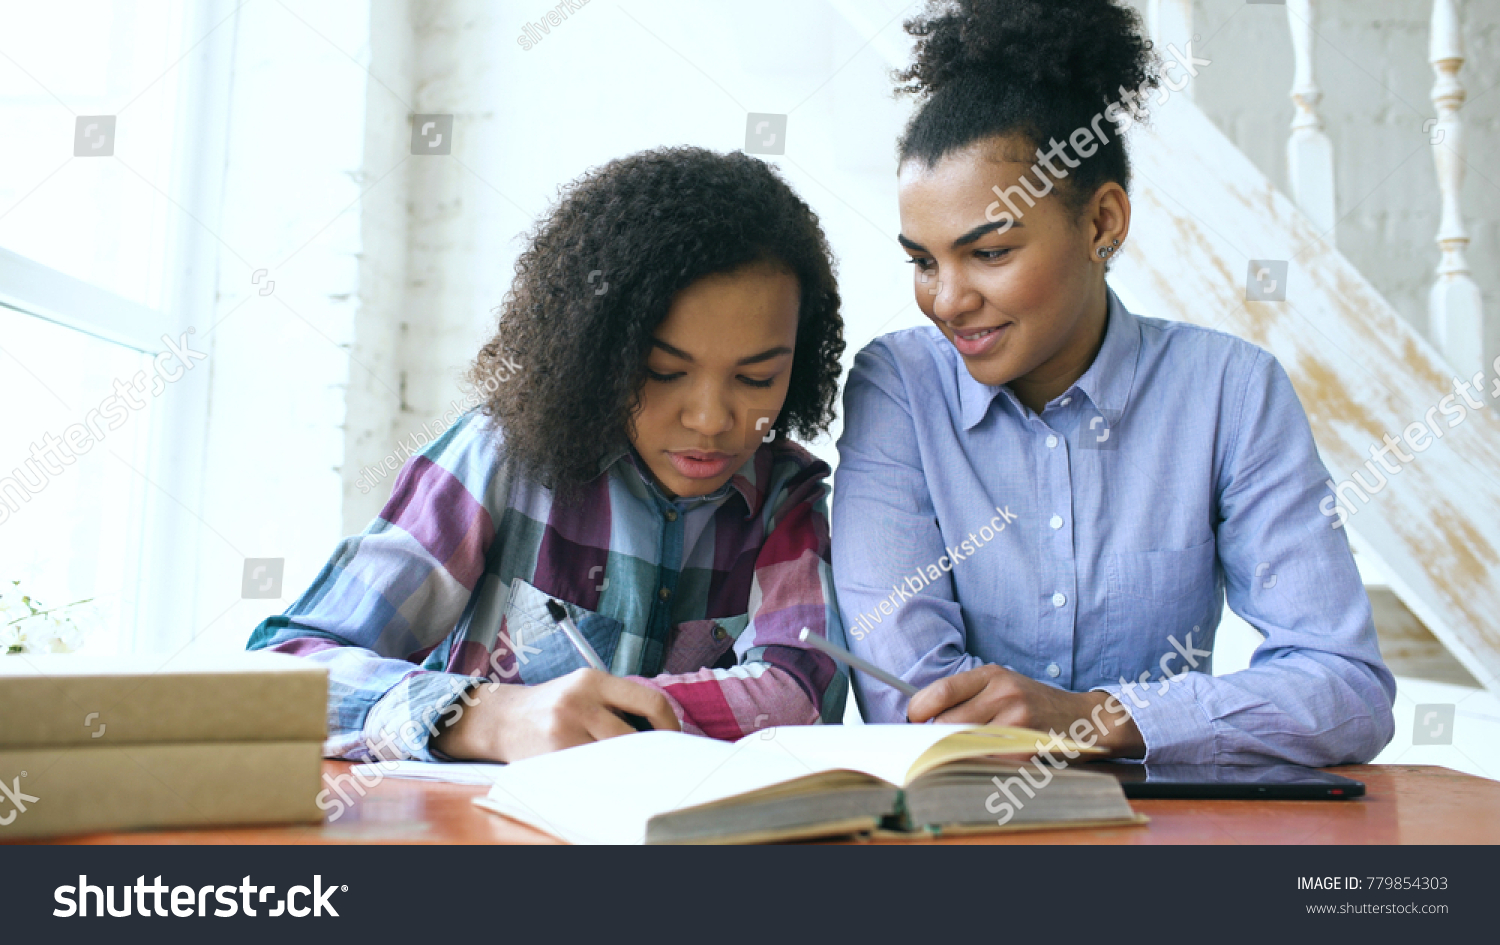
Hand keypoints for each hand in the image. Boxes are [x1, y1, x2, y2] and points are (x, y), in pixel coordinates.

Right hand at [432, 668, 680, 762]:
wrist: (503, 718)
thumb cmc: (554, 705)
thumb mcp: (584, 688)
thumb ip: (619, 701)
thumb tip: (663, 730)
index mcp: (593, 680)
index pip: (649, 700)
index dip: (669, 724)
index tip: (674, 738)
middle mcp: (579, 701)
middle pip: (633, 736)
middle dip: (648, 751)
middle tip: (654, 760)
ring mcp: (563, 729)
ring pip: (614, 757)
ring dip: (625, 764)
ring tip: (625, 764)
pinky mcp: (552, 754)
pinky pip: (590, 770)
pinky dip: (601, 774)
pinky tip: (599, 771)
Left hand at [906, 664, 1143, 757]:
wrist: (1083, 718)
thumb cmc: (1033, 703)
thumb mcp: (1002, 684)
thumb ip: (966, 695)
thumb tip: (919, 716)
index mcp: (992, 675)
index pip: (940, 692)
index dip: (917, 711)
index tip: (912, 721)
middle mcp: (1004, 694)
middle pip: (947, 723)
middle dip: (932, 736)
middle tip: (930, 743)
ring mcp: (1017, 721)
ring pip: (963, 744)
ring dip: (951, 753)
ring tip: (953, 752)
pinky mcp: (1027, 748)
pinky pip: (986, 762)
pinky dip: (976, 765)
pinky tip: (979, 761)